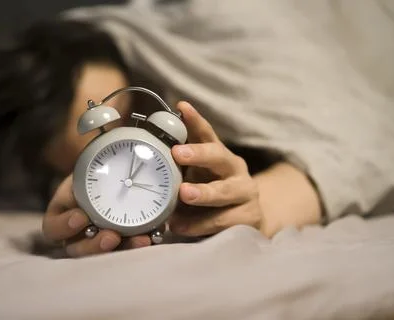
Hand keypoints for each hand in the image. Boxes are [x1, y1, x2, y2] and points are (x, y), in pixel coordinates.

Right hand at [42, 175, 151, 257]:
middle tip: (112, 236)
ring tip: (140, 240)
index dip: (64, 226)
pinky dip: (140, 244)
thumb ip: (92, 169)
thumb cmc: (96, 174)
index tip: (81, 216)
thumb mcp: (88, 168)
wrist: (115, 178)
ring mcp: (97, 242)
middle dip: (94, 245)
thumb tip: (98, 150)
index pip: (53, 228)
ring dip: (122, 249)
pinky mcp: (120, 245)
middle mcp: (75, 235)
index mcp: (61, 215)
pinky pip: (128, 251)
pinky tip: (153, 237)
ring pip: (104, 256)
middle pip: (77, 249)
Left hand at [169, 102, 261, 235]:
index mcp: (218, 156)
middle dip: (198, 154)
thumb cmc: (209, 195)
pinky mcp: (250, 217)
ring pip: (225, 191)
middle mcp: (234, 169)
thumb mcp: (193, 179)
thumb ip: (177, 169)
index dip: (195, 121)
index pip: (207, 135)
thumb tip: (144, 158)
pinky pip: (224, 220)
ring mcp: (245, 193)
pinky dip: (201, 224)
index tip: (182, 108)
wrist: (243, 222)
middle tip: (178, 153)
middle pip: (219, 157)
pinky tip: (182, 226)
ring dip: (203, 192)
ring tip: (183, 194)